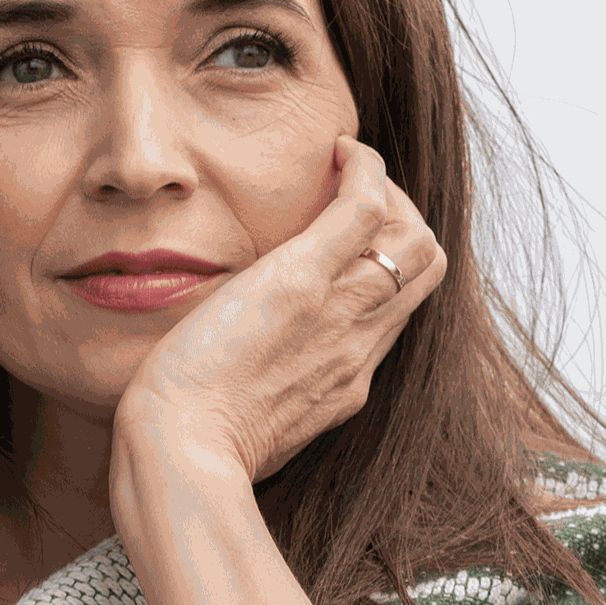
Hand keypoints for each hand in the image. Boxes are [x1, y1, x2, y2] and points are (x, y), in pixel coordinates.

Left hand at [112, 136, 445, 488]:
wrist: (182, 453)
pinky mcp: (303, 282)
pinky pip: (366, 208)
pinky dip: (366, 170)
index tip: (348, 249)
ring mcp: (340, 314)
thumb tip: (234, 395)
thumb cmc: (191, 448)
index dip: (384, 271)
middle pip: (423, 271)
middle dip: (402, 224)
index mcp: (343, 384)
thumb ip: (259, 404)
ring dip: (386, 193)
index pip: (392, 315)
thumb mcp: (246, 432)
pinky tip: (341, 151)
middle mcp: (357, 349)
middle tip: (354, 199)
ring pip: (414, 239)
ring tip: (343, 171)